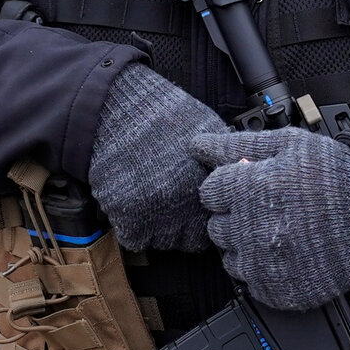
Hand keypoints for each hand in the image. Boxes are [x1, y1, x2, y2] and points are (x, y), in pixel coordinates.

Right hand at [88, 63, 225, 251]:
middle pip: (189, 240)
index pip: (216, 223)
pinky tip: (130, 202)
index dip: (205, 217)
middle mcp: (187, 202)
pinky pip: (134, 240)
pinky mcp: (127, 216)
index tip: (195, 210)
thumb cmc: (162, 113)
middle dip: (181, 227)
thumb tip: (231, 179)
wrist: (118, 107)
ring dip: (156, 229)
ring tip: (148, 200)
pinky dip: (131, 227)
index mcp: (209, 183)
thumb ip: (220, 162)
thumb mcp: (207, 131)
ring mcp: (157, 212)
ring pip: (161, 242)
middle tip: (169, 206)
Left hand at [192, 127, 349, 311]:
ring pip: (230, 258)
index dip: (229, 186)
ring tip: (281, 230)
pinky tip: (289, 253)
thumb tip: (198, 145)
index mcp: (253, 189)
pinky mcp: (280, 291)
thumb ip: (238, 145)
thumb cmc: (336, 176)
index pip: (210, 191)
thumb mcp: (289, 145)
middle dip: (236, 215)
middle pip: (216, 226)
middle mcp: (254, 230)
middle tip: (270, 208)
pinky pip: (251, 284)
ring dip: (247, 245)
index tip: (251, 186)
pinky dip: (264, 271)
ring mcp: (267, 265)